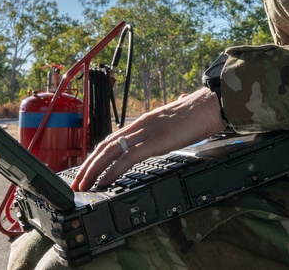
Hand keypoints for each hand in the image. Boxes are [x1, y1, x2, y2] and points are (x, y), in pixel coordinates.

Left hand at [70, 87, 226, 190]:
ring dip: (94, 170)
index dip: (98, 154)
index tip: (88, 168)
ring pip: (110, 152)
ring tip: (84, 184)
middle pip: (106, 145)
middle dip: (89, 164)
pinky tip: (104, 181)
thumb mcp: (177, 119)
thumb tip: (175, 110)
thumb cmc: (199, 112)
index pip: (113, 139)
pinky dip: (112, 171)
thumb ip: (170, 121)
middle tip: (77, 181)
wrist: (211, 105)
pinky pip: (127, 158)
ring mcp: (146, 133)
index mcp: (144, 122)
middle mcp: (140, 126)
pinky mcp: (154, 142)